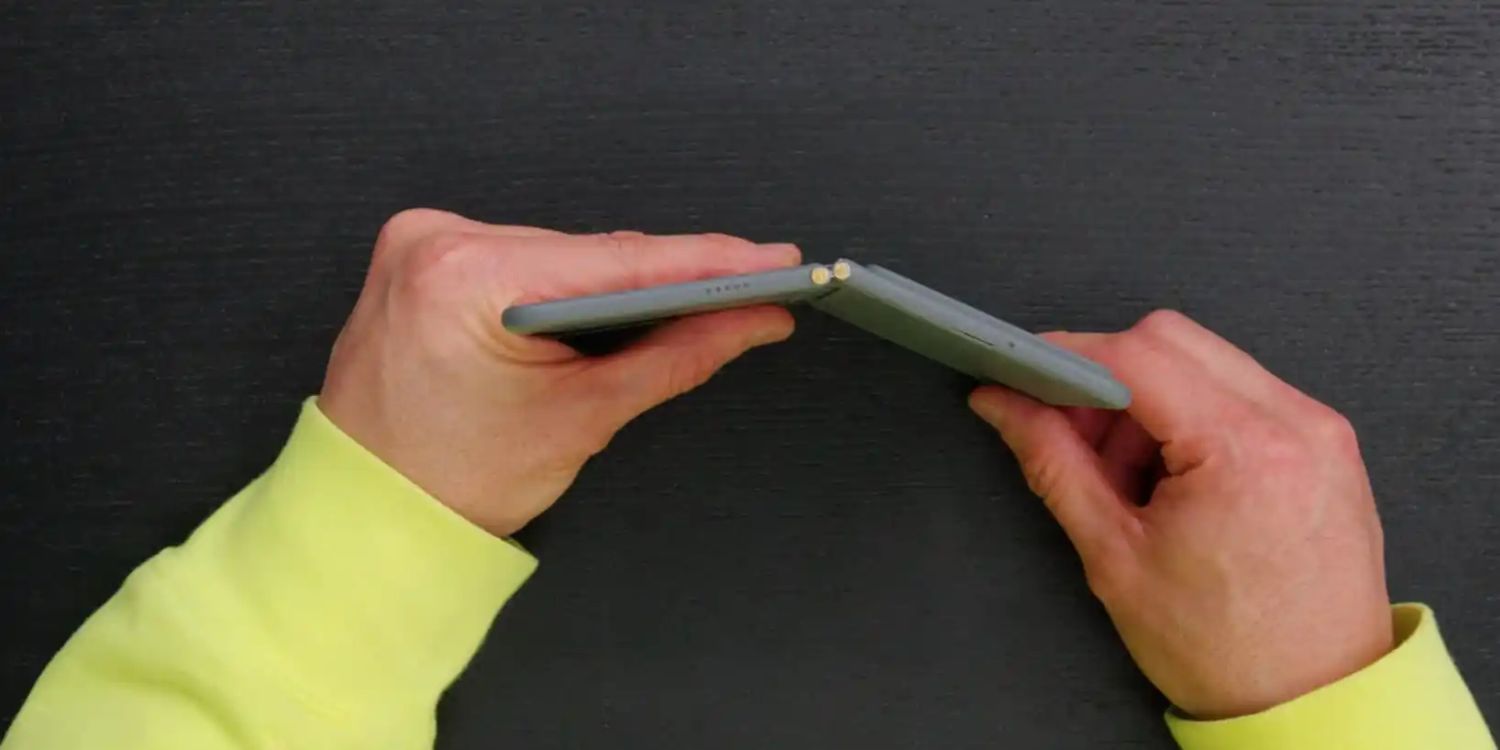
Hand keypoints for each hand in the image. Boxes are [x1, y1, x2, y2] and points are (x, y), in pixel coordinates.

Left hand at [319, 209, 799, 535]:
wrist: (367, 509)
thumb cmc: (448, 480)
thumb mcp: (581, 418)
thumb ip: (676, 358)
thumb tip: (746, 321)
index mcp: (465, 278)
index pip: (620, 260)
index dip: (709, 263)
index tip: (772, 262)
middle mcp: (437, 241)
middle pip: (592, 252)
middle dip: (670, 278)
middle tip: (751, 291)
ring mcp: (425, 241)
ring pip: (563, 254)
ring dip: (618, 283)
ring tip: (690, 305)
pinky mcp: (425, 253)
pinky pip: (525, 258)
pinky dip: (570, 284)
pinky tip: (612, 306)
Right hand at [969, 310, 1390, 718]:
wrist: (1312, 700)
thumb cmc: (1227, 650)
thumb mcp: (1113, 555)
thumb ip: (1052, 462)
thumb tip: (1005, 405)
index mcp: (1244, 451)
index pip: (1136, 354)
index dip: (1066, 355)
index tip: (1023, 372)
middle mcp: (1294, 424)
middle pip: (1171, 338)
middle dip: (1107, 375)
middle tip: (1070, 432)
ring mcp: (1318, 428)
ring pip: (1205, 359)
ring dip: (1149, 398)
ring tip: (1130, 475)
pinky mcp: (1325, 441)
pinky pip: (1241, 391)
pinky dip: (1191, 415)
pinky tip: (1171, 475)